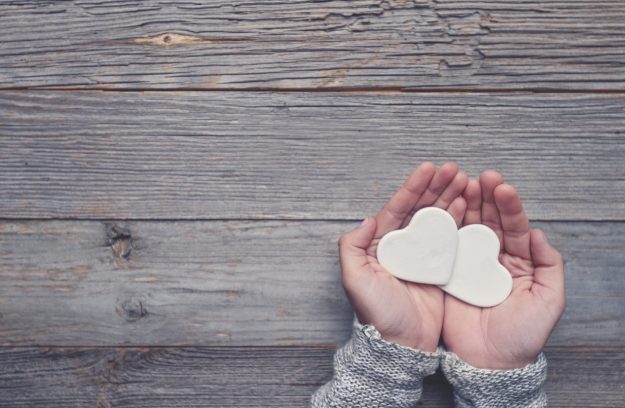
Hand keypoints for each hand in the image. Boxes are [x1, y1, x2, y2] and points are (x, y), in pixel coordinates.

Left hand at [339, 162, 467, 350]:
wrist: (400, 345)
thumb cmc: (376, 314)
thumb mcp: (354, 280)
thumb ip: (352, 247)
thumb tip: (367, 219)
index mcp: (381, 244)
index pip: (398, 208)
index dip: (413, 187)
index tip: (429, 168)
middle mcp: (403, 247)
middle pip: (421, 209)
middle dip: (437, 187)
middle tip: (455, 169)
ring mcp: (423, 257)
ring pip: (437, 220)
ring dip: (451, 198)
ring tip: (466, 181)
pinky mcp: (440, 269)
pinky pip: (450, 239)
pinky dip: (459, 221)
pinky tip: (468, 207)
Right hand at [442, 171, 565, 368]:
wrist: (490, 362)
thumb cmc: (523, 335)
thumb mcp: (549, 300)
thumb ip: (550, 265)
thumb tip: (539, 233)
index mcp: (520, 261)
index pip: (515, 226)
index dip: (509, 206)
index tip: (502, 187)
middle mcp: (494, 257)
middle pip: (490, 220)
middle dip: (485, 197)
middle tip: (480, 177)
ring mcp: (470, 263)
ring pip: (468, 227)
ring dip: (465, 204)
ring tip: (461, 183)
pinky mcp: (449, 273)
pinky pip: (447, 246)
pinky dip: (446, 226)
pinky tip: (444, 208)